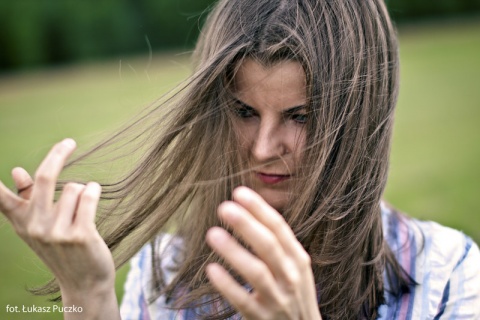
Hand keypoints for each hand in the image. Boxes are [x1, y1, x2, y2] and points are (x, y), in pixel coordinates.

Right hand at [0, 139, 114, 295]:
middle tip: (69, 141)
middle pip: (44, 177)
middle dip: (59, 153)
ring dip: (82, 190)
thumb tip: (17, 170)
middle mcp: (35, 226)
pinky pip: (89, 195)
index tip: (8, 169)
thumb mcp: (39, 225)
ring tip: (82, 209)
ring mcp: (57, 232)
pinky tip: (93, 198)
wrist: (84, 281)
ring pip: (74, 187)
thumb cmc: (62, 247)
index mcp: (21, 221)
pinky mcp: (80, 235)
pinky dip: (94, 191)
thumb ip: (27, 199)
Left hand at [205, 186, 321, 319]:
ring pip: (257, 272)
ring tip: (212, 233)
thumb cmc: (293, 294)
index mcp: (298, 259)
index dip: (259, 209)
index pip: (279, 228)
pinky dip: (228, 285)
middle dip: (247, 225)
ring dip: (234, 252)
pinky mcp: (262, 318)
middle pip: (269, 246)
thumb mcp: (294, 267)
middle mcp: (291, 277)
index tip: (239, 192)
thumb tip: (249, 209)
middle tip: (224, 207)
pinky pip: (243, 300)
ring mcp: (278, 299)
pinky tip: (211, 269)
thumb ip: (278, 243)